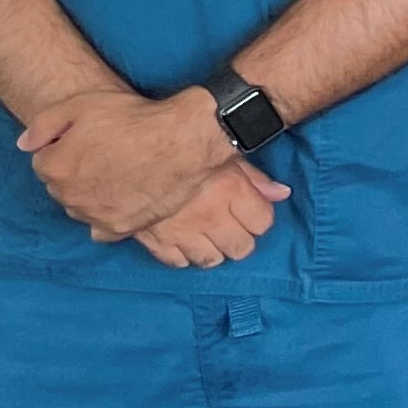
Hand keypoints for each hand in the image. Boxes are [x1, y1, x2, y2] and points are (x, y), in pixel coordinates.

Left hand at [19, 86, 236, 237]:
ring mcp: (94, 215)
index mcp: (54, 167)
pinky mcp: (120, 228)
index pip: (43, 162)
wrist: (182, 142)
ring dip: (88, 195)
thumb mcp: (82, 105)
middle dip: (73, 173)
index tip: (86, 140)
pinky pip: (101, 229)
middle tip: (102, 155)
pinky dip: (105, 217)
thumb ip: (44, 124)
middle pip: (60, 187)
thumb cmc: (133, 119)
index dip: (64, 148)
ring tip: (115, 174)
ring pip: (80, 208)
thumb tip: (23, 144)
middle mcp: (68, 197)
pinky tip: (120, 200)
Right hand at [115, 159, 291, 267]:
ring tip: (208, 234)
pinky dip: (183, 254)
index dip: (259, 217)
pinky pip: (177, 262)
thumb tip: (282, 194)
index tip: (251, 211)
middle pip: (241, 248)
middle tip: (231, 225)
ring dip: (213, 249)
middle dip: (239, 238)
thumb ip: (255, 177)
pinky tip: (183, 240)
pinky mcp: (154, 240)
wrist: (125, 148)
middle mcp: (210, 217)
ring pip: (210, 259)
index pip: (263, 223)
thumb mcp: (222, 153)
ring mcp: (181, 232)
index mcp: (230, 192)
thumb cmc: (180, 145)